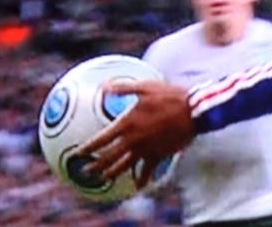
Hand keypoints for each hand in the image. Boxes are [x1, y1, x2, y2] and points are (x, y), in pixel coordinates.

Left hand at [76, 79, 195, 187]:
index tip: (77, 153)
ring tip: (103, 179)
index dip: (87, 148)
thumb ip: (124, 88)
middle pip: (109, 158)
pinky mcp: (159, 155)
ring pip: (124, 167)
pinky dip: (142, 179)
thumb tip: (104, 85)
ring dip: (112, 174)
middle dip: (95, 165)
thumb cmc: (171, 96)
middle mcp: (133, 140)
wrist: (194, 112)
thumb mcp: (146, 87)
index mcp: (128, 124)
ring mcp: (146, 150)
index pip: (101, 140)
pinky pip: (148, 171)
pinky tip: (139, 185)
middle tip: (84, 171)